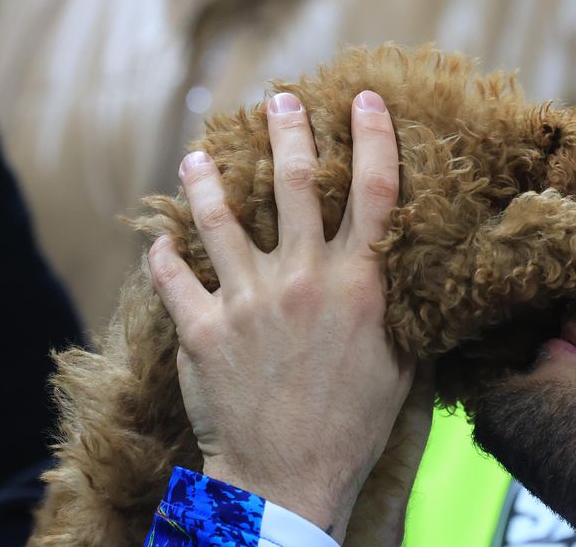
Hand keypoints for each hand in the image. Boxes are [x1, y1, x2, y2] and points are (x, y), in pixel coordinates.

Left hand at [148, 90, 411, 541]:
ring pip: (221, 216)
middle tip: (279, 99)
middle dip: (288, 130)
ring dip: (207, 179)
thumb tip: (416, 265)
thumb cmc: (356, 422)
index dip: (374, 137)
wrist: (291, 477)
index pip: (375, 190)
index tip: (366, 99)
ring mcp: (249, 300)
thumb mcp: (403, 360)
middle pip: (297, 182)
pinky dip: (163, 255)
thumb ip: (403, 305)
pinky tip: (159, 239)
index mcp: (361, 283)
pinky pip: (173, 276)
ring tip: (197, 155)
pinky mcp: (203, 328)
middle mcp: (305, 278)